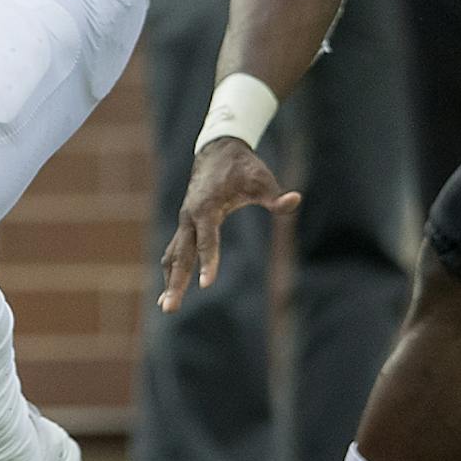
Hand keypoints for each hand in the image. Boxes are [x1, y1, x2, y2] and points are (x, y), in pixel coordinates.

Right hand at [159, 138, 300, 313]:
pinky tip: (169, 289)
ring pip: (174, 255)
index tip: (206, 285)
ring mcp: (185, 222)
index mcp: (207, 207)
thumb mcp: (262, 179)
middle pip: (181, 255)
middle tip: (169, 309)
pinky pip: (174, 251)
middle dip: (176, 283)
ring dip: (170, 281)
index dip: (208, 262)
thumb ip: (276, 196)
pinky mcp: (186, 225)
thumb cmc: (243, 167)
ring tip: (166, 307)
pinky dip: (171, 269)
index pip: (207, 241)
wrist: (218, 150)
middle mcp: (190, 217)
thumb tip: (295, 200)